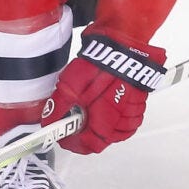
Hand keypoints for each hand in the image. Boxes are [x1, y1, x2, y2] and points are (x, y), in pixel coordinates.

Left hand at [42, 29, 165, 153]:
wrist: (122, 42)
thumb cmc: (99, 63)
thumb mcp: (70, 85)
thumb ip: (58, 108)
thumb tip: (49, 124)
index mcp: (106, 120)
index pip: (89, 146)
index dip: (74, 143)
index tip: (63, 136)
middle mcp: (123, 120)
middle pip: (102, 139)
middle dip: (87, 132)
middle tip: (75, 118)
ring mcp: (133, 110)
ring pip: (115, 130)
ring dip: (101, 124)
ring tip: (90, 107)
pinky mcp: (139, 101)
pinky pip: (127, 118)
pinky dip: (115, 115)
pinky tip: (106, 102)